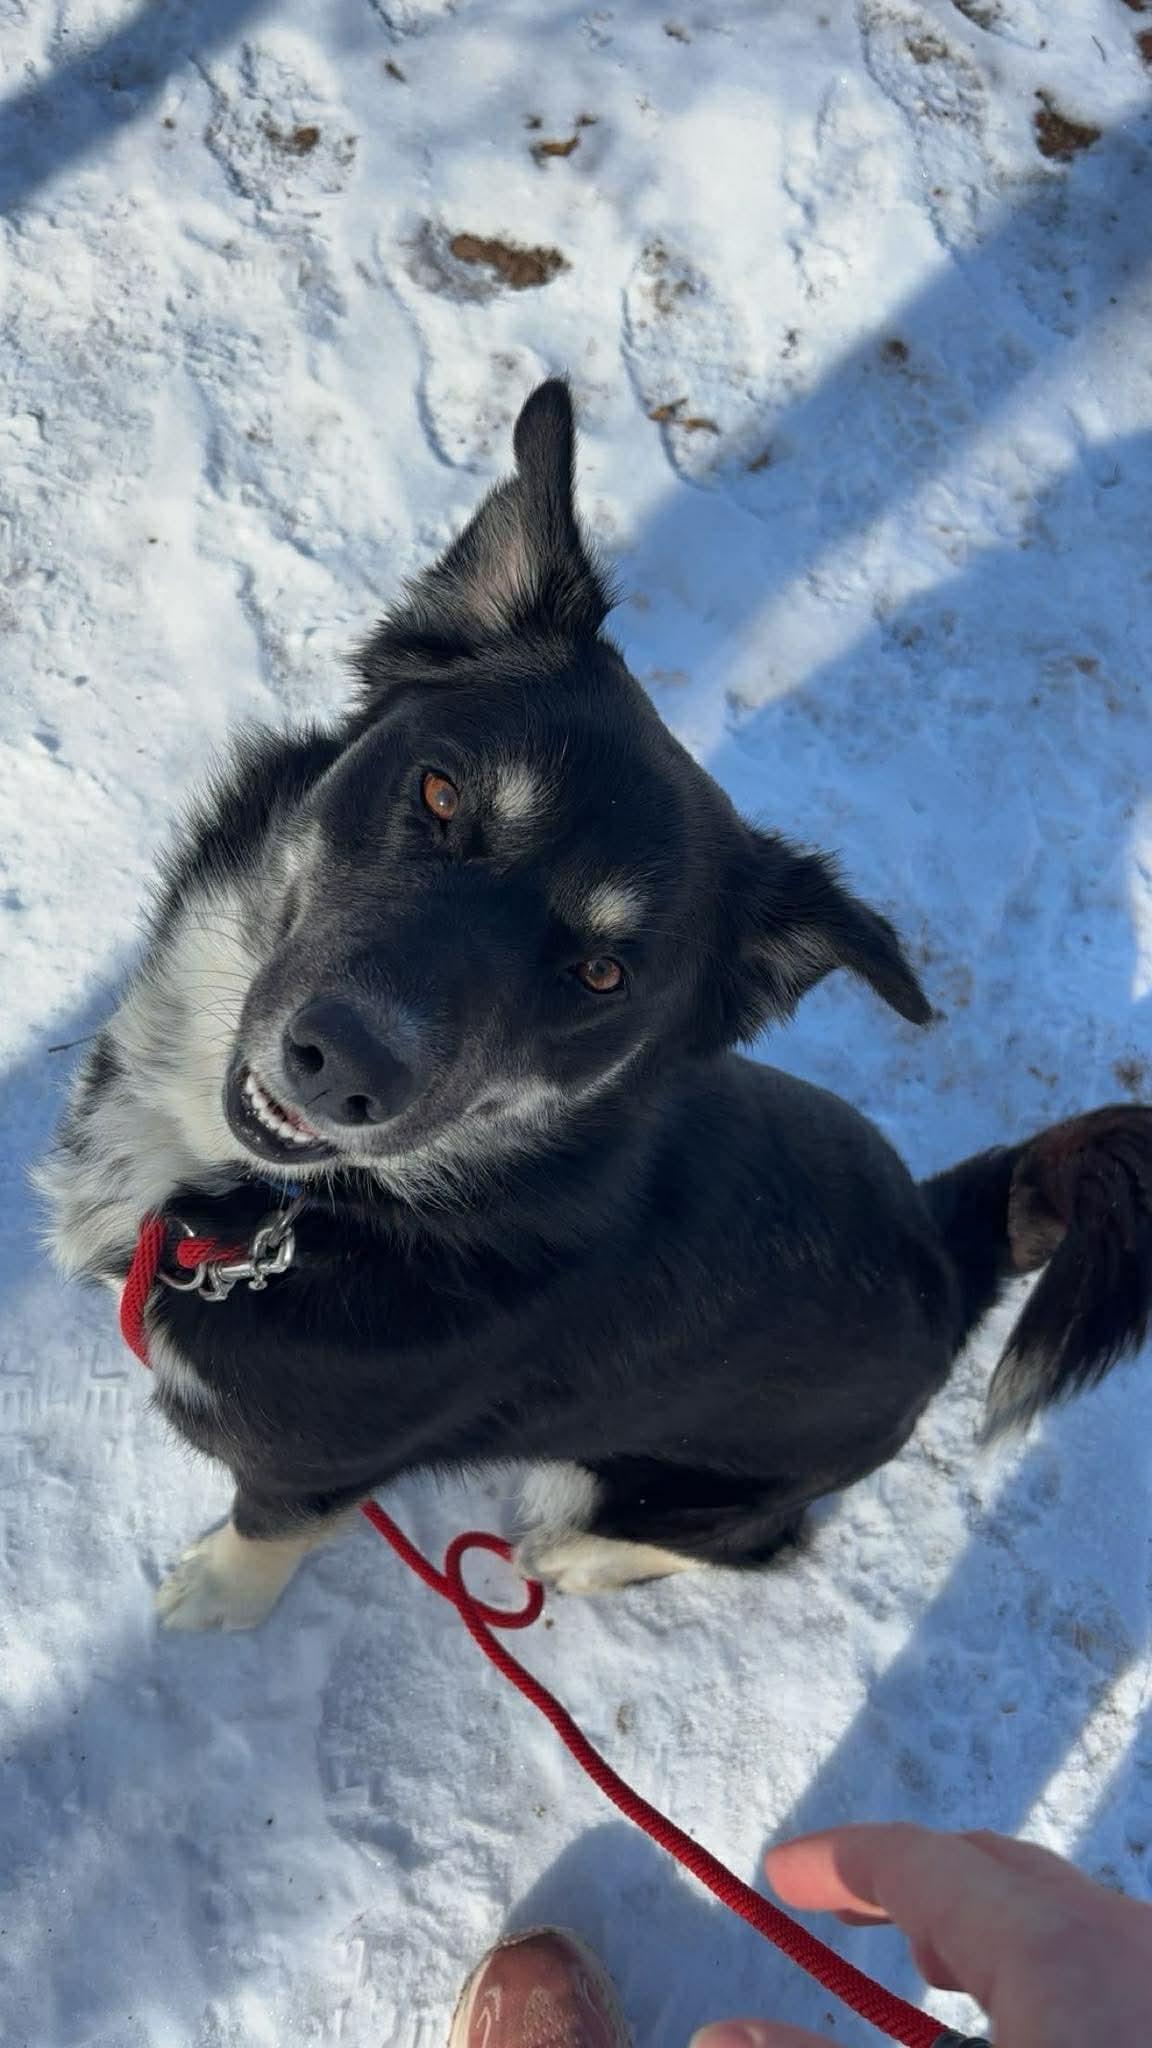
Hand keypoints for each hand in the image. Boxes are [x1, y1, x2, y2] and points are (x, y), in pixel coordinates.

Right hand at [692, 1823, 1151, 2047]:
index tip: (782, 1874)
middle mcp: (1138, 1945)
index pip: (926, 1864)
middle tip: (848, 1919)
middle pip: (1009, 1877)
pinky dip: (1055, 1984)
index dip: (845, 1862)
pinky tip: (1037, 2042)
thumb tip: (720, 2040)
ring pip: (1075, 1926)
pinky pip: (1121, 1976)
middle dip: (920, 1890)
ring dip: (994, 1942)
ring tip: (936, 1980)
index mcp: (1061, 1950)